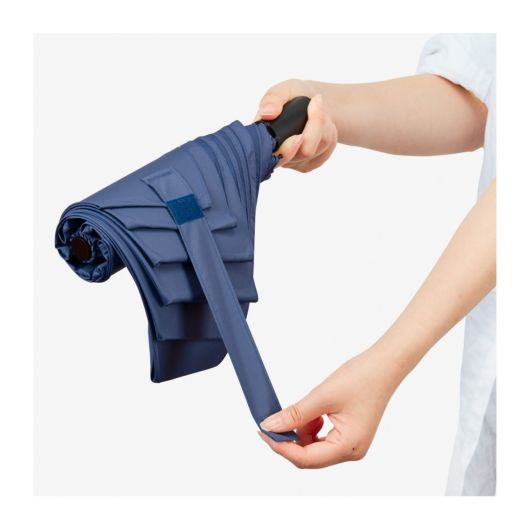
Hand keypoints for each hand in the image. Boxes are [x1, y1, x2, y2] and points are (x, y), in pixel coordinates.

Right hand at [255, 79, 337, 172]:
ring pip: (316, 149)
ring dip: (322, 125)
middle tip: (316, 104)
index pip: (272, 157)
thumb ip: (272, 98)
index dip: (287, 150)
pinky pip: (325, 150)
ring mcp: (294, 163)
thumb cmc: (293, 96)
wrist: (312, 101)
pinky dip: (329, 133)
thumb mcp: (282, 89)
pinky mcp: (310, 164)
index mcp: (262, 140)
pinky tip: (323, 124)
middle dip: (314, 127)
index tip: (299, 136)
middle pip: (302, 153)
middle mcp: (275, 156)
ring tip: (317, 108)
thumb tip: (267, 113)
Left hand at [258, 347, 401, 468]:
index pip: (305, 458)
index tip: (263, 433)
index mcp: (348, 447)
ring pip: (315, 448)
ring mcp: (352, 444)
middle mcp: (352, 451)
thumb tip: (270, 426)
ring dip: (301, 433)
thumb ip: (295, 414)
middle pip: (309, 457)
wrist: (384, 365)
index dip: (281, 447)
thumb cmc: (361, 378)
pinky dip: (312, 428)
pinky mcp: (350, 434)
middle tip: (272, 423)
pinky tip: (313, 412)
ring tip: (301, 411)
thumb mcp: (322, 396)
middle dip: (290, 441)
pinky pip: (324, 439)